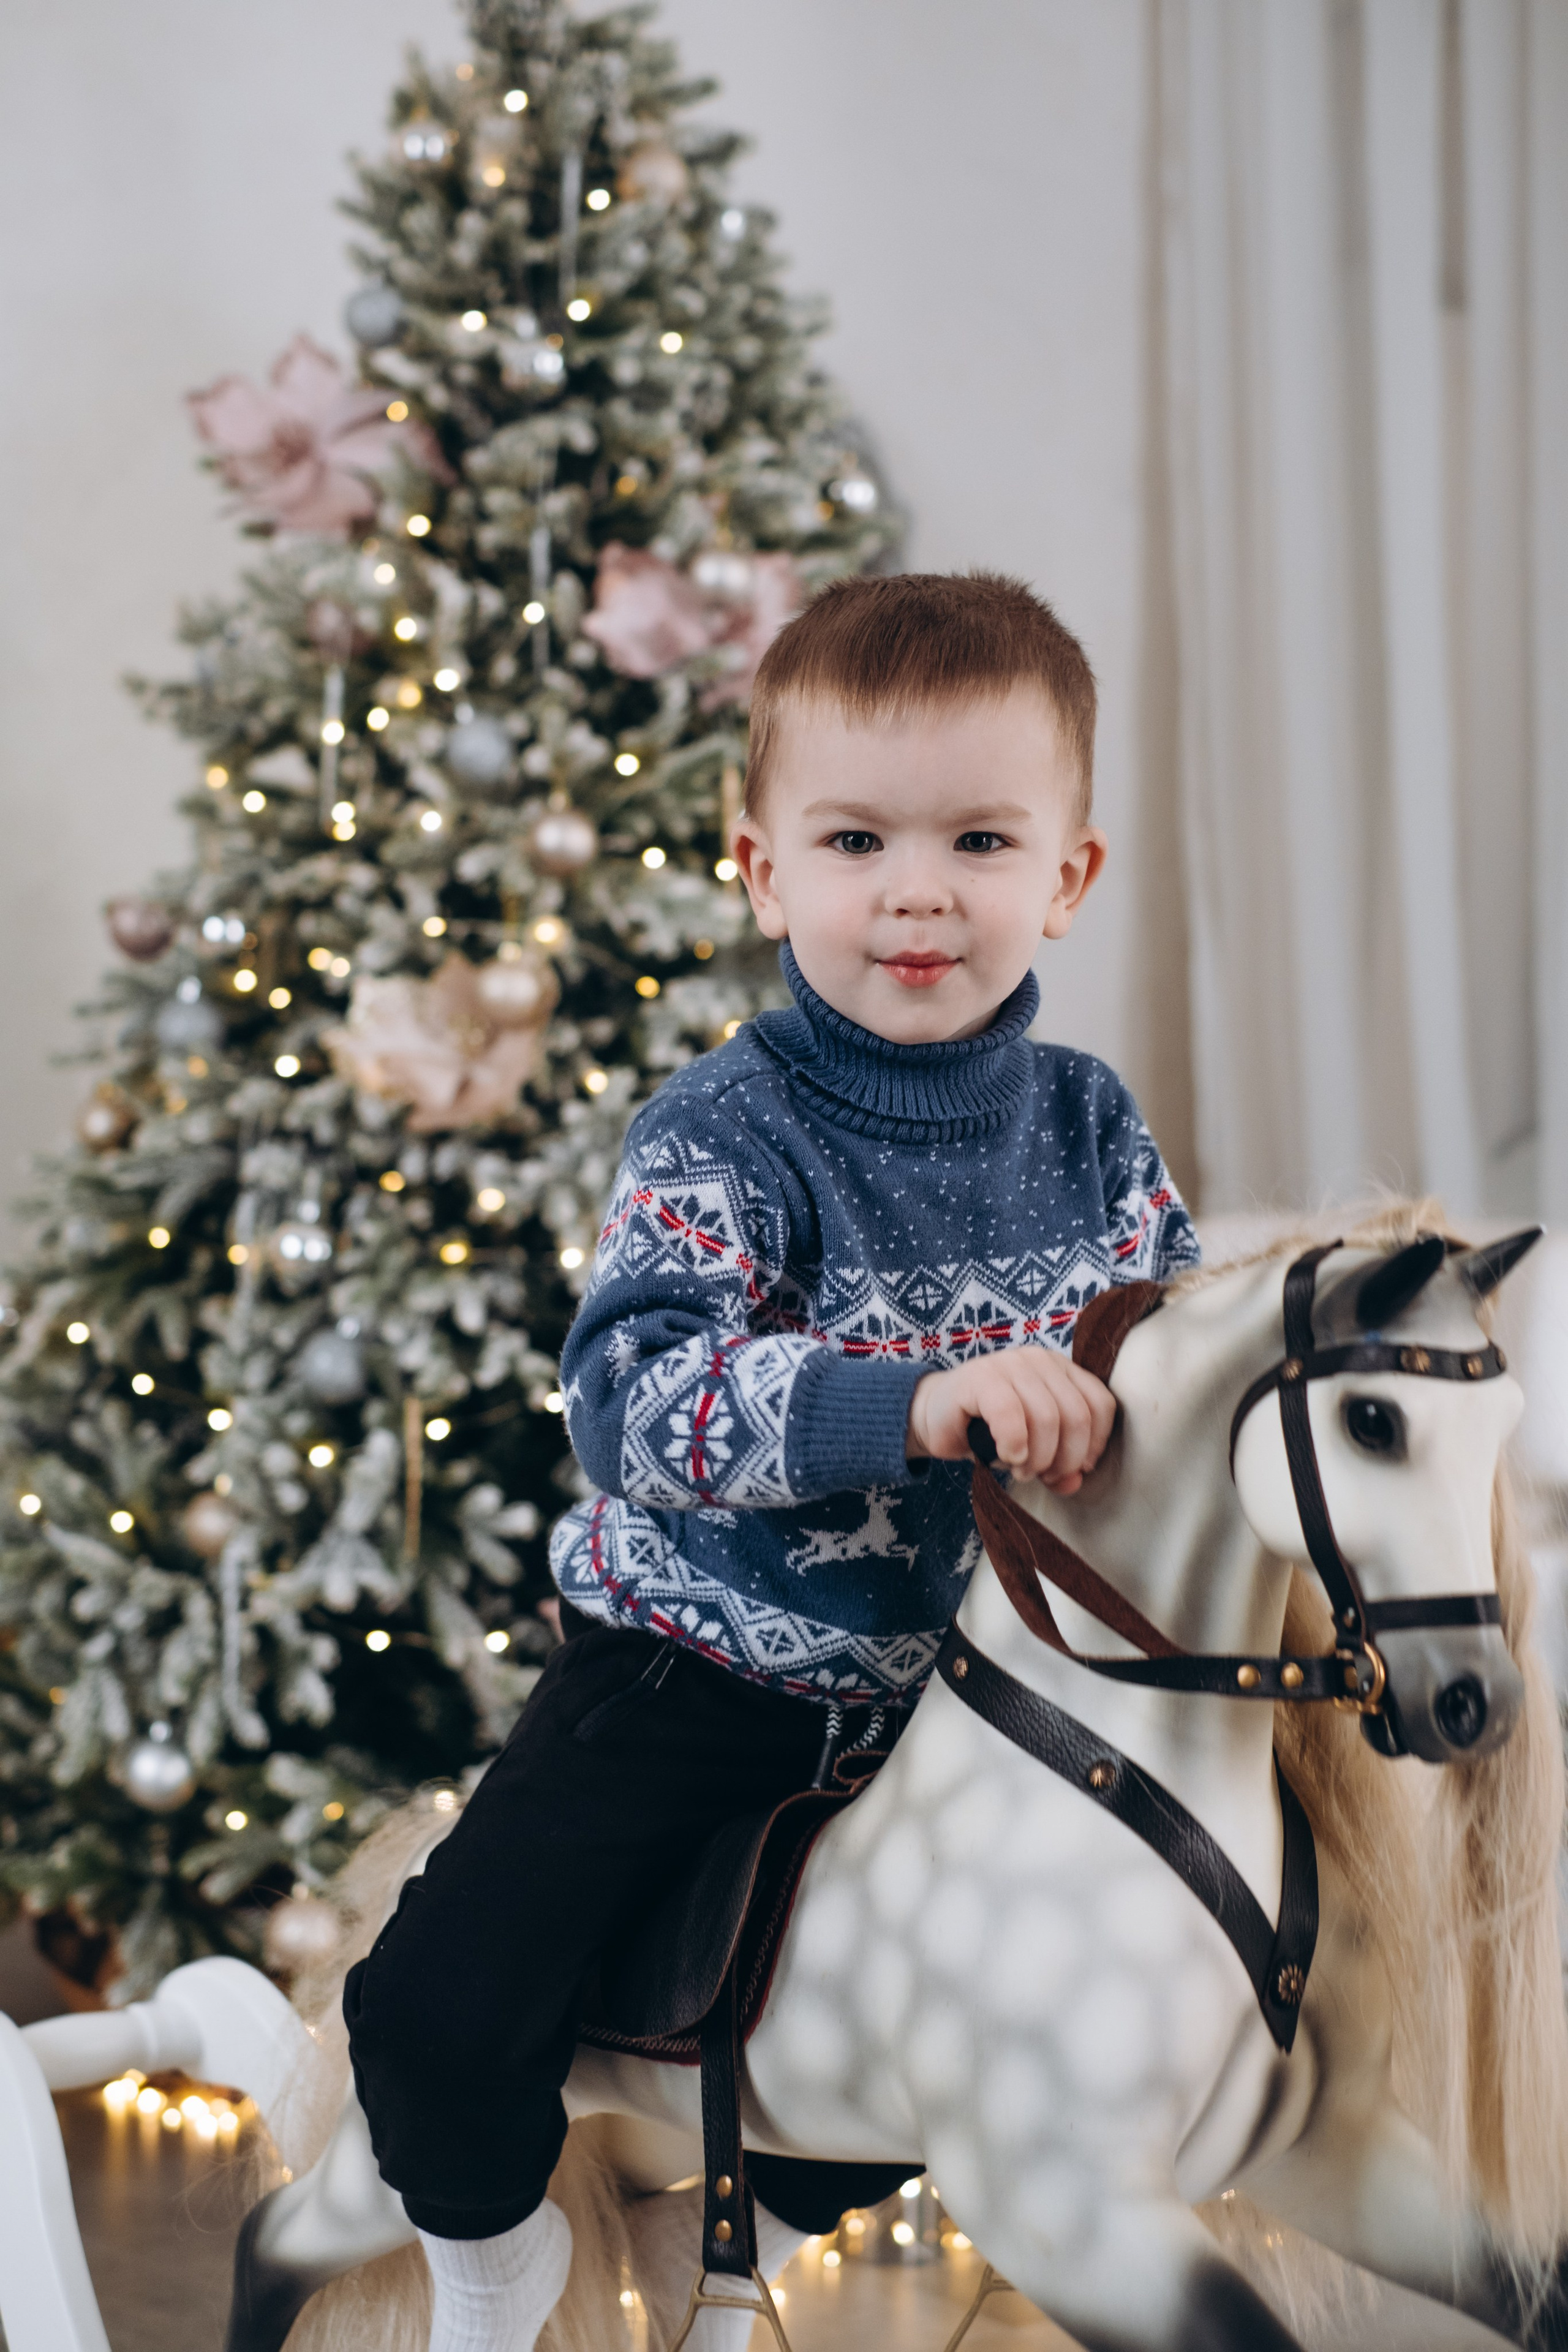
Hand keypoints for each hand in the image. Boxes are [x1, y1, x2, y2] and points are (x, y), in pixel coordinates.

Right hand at [905, 1346, 1115, 1493]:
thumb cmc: (988, 1431)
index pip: (1100, 1403)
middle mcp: (1039, 1360)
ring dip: (1037, 1457)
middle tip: (1043, 1475)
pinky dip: (1013, 1445)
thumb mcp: (1033, 1451)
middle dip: (1064, 1458)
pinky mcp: (980, 1377)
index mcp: (1060, 1370)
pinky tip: (1007, 1456)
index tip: (1076, 1468)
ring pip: (1047, 1417)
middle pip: (1077, 1415)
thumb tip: (1076, 1483)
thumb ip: (1059, 1467)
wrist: (936, 1416)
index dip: (1095, 1443)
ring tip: (1021, 1470)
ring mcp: (1009, 1363)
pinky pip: (1010, 1415)